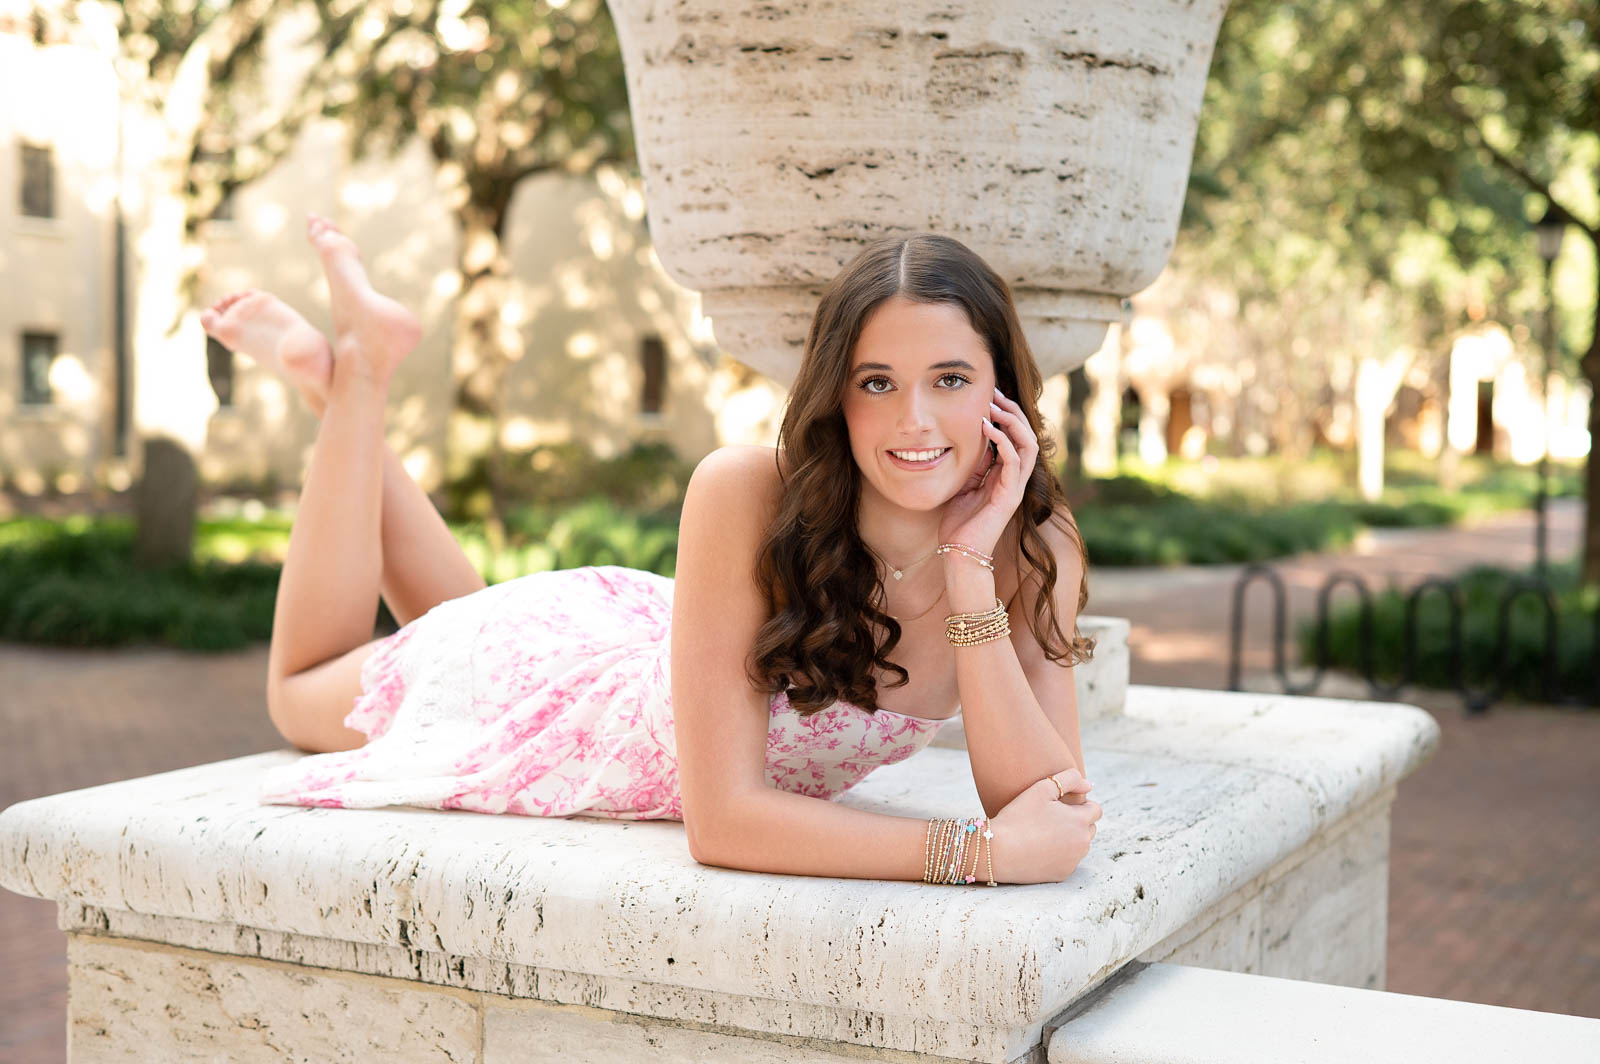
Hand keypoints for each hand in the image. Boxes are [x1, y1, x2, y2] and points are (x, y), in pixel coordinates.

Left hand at [937, 388, 1039, 557]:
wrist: (959, 553)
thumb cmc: (958, 523)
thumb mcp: (963, 485)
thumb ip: (972, 465)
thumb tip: (970, 438)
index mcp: (1004, 474)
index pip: (1015, 437)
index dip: (1006, 414)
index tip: (990, 395)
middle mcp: (1014, 478)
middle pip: (1026, 435)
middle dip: (1013, 411)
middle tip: (995, 392)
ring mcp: (1014, 487)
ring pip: (1028, 444)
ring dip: (1012, 421)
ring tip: (994, 405)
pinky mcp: (1009, 496)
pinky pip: (1015, 461)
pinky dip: (1003, 441)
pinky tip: (988, 427)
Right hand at [987, 771, 1101, 884]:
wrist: (998, 851)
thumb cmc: (1018, 817)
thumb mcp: (1041, 788)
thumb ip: (1069, 779)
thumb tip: (1090, 784)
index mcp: (1079, 821)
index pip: (1096, 810)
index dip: (1080, 804)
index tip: (1062, 805)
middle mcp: (1082, 843)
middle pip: (1090, 828)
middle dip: (1077, 821)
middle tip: (1052, 818)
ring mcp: (1073, 861)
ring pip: (1080, 845)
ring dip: (1070, 838)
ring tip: (1045, 832)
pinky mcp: (1063, 874)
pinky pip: (1069, 861)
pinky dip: (1060, 854)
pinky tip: (1041, 848)